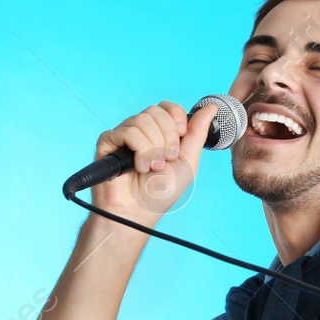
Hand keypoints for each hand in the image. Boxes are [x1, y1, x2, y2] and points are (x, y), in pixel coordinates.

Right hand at [92, 100, 218, 216]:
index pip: (168, 107)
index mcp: (159, 132)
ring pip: (143, 120)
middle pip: (156, 111)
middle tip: (167, 159)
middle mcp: (141, 130)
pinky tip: (139, 167)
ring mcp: (123, 135)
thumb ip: (197, 134)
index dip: (176, 117)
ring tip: (153, 167)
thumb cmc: (161, 193)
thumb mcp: (188, 162)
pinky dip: (140, 151)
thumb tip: (211, 107)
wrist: (139, 212)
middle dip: (168, 137)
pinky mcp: (108, 142)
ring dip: (155, 148)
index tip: (181, 134)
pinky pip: (128, 132)